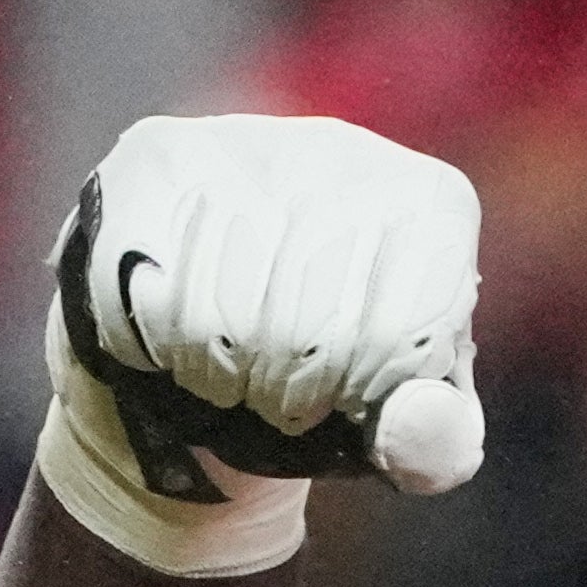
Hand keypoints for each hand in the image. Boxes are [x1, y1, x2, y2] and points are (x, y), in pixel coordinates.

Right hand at [37, 114, 485, 580]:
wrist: (219, 326)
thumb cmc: (333, 381)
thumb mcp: (402, 425)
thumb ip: (437, 442)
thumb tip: (419, 422)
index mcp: (434, 208)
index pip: (399, 334)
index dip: (360, 397)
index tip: (347, 403)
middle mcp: (348, 152)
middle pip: (311, 326)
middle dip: (289, 395)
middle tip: (281, 402)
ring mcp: (245, 144)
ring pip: (227, 311)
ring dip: (221, 378)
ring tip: (234, 376)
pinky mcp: (156, 157)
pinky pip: (148, 290)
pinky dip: (157, 348)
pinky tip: (175, 342)